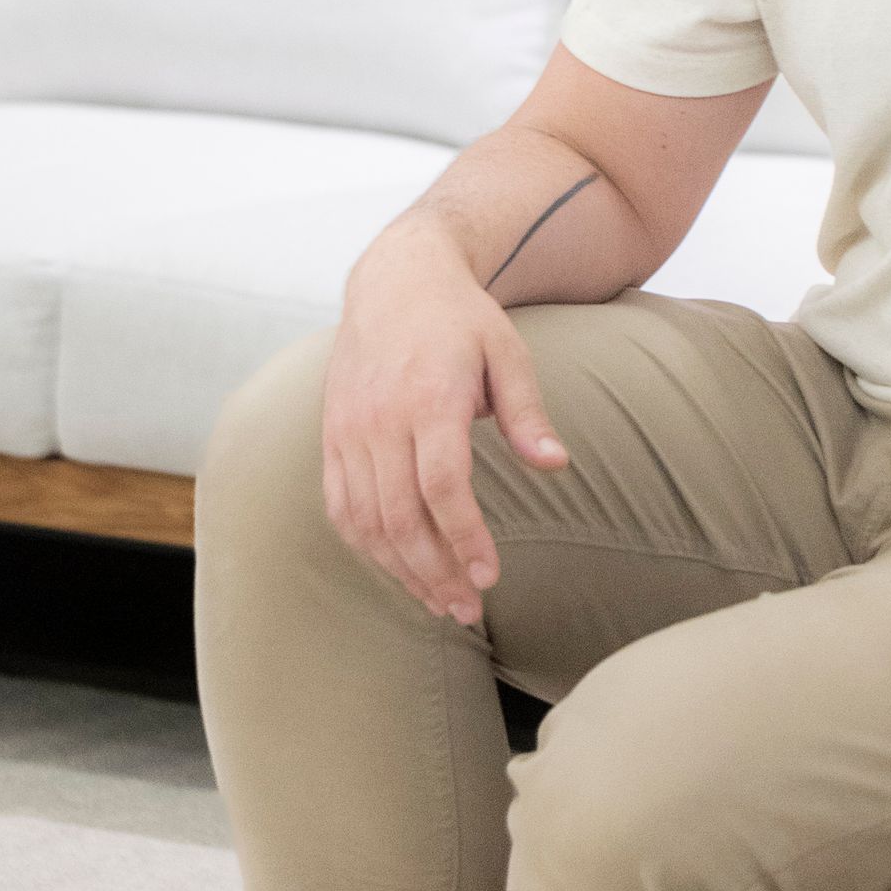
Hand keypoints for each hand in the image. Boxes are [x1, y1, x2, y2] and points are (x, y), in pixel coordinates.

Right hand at [322, 216, 567, 628]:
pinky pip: (341, 507)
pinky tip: (398, 569)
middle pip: (400, 517)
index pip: (441, 486)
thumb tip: (558, 465)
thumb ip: (528, 413)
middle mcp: (380, 419)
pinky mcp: (332, 437)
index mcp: (428, 398)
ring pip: (366, 522)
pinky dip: (367, 546)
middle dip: (435, 573)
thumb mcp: (507, 352)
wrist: (395, 280)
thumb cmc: (461, 319)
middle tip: (468, 610)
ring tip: (438, 602)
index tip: (489, 577)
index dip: (464, 538)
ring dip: (401, 571)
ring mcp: (348, 430)